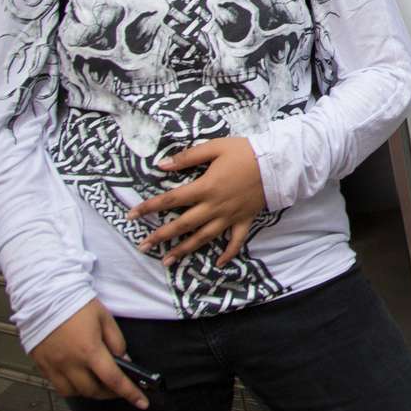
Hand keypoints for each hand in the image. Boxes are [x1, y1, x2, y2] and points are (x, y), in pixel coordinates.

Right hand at [29, 298, 147, 408]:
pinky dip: (72, 388)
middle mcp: (70, 363)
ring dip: (90, 392)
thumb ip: (117, 342)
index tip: (141, 402)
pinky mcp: (42, 366)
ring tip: (99, 382)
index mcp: (89, 350)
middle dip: (109, 393)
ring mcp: (54, 366)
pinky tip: (79, 378)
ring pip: (74, 393)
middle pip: (93, 391)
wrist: (45, 295)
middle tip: (119, 388)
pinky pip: (59, 387)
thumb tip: (124, 361)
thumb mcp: (105, 318)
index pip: (114, 379)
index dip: (130, 393)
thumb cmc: (77, 304)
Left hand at [126, 137, 265, 265]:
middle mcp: (214, 206)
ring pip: (203, 237)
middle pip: (182, 225)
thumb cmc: (246, 152)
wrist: (279, 162)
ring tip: (167, 261)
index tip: (131, 215)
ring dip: (184, 250)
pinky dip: (227, 253)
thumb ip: (188, 157)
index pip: (170, 200)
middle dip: (160, 236)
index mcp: (205, 187)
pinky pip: (235, 241)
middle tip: (143, 247)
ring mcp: (229, 216)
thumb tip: (162, 165)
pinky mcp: (244, 220)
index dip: (149, 207)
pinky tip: (218, 263)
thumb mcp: (215, 147)